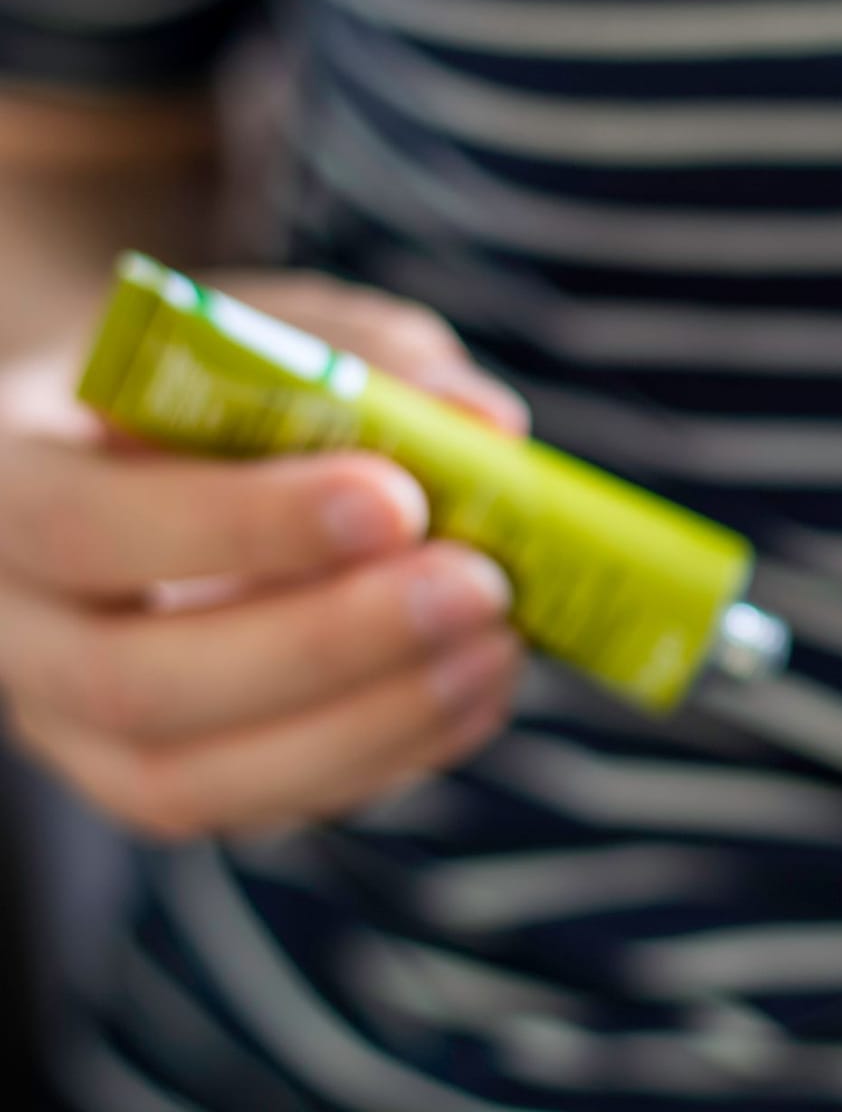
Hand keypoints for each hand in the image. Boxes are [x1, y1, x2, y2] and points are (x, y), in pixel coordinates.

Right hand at [0, 270, 528, 835]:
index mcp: (2, 484)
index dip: (241, 526)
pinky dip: (385, 757)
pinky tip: (479, 691)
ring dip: (372, 721)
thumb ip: (363, 359)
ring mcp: (73, 727)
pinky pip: (255, 805)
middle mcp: (13, 627)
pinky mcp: (154, 780)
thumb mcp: (262, 328)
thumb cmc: (199, 377)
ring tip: (500, 647)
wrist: (120, 448)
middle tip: (478, 586)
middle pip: (135, 682)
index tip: (396, 500)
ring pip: (193, 780)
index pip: (85, 526)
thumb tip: (486, 424)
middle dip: (327, 644)